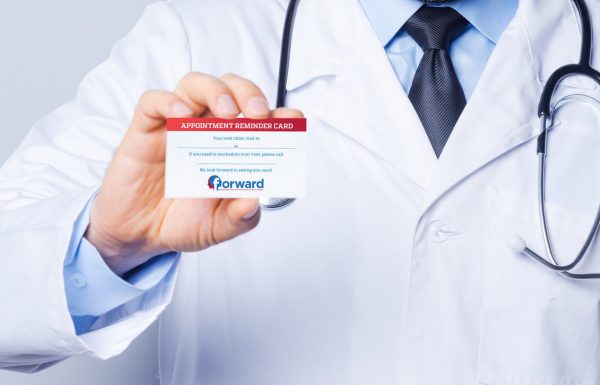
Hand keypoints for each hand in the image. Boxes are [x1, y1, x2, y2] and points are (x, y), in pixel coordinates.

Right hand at [85, 73, 302, 275]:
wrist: (138, 234)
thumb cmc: (181, 222)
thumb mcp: (218, 228)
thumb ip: (240, 218)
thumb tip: (254, 200)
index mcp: (231, 147)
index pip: (258, 118)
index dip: (279, 113)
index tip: (293, 119)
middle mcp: (207, 129)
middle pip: (231, 90)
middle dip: (250, 93)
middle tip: (259, 114)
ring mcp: (177, 126)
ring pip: (196, 84)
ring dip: (216, 91)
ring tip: (226, 113)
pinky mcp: (146, 130)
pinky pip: (154, 101)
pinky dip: (169, 101)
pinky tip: (181, 116)